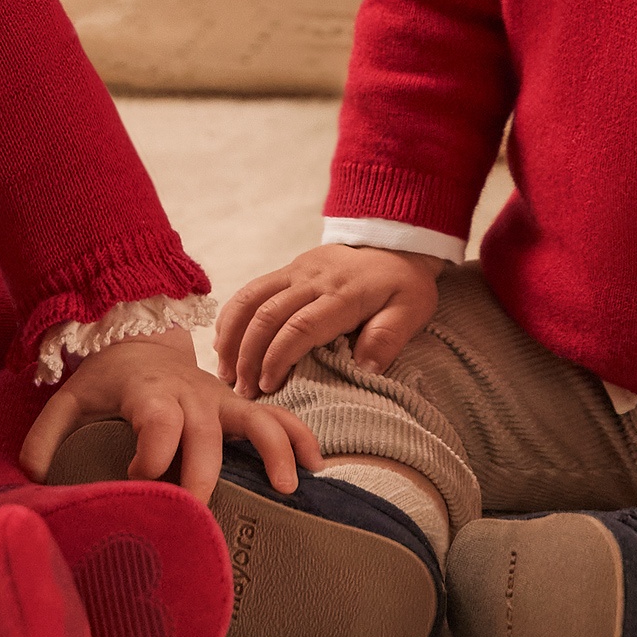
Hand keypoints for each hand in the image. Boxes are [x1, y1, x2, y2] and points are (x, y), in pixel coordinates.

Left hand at [19, 326, 322, 502]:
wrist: (142, 342)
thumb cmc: (108, 381)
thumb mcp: (69, 399)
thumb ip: (48, 435)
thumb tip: (36, 475)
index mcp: (151, 393)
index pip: (157, 420)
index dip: (153, 451)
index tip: (142, 480)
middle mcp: (193, 396)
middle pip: (206, 434)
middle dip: (205, 473)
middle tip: (200, 512)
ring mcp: (223, 401)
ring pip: (257, 420)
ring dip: (274, 452)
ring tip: (288, 488)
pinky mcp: (240, 407)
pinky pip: (278, 418)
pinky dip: (299, 439)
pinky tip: (315, 468)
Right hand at [215, 244, 444, 398]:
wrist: (397, 244)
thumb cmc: (403, 287)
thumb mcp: (411, 311)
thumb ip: (388, 338)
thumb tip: (364, 370)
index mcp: (344, 293)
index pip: (301, 326)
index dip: (278, 358)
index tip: (268, 388)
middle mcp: (315, 278)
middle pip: (268, 315)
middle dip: (249, 356)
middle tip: (242, 392)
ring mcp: (298, 269)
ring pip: (251, 298)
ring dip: (233, 337)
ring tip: (226, 374)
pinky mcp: (288, 268)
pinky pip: (251, 289)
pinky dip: (232, 316)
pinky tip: (224, 345)